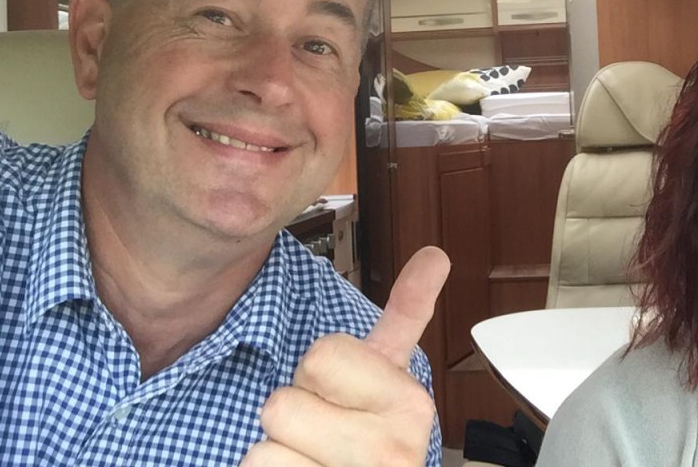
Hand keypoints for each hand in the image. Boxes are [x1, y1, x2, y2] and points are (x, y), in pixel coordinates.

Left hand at [241, 246, 450, 466]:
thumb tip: (435, 253)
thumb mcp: (390, 377)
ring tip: (311, 462)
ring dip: (275, 456)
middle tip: (323, 433)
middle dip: (292, 416)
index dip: (317, 375)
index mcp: (410, 403)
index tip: (343, 397)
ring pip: (262, 450)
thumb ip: (407, 313)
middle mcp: (390, 452)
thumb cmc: (369, 439)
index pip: (320, 356)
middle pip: (282, 404)